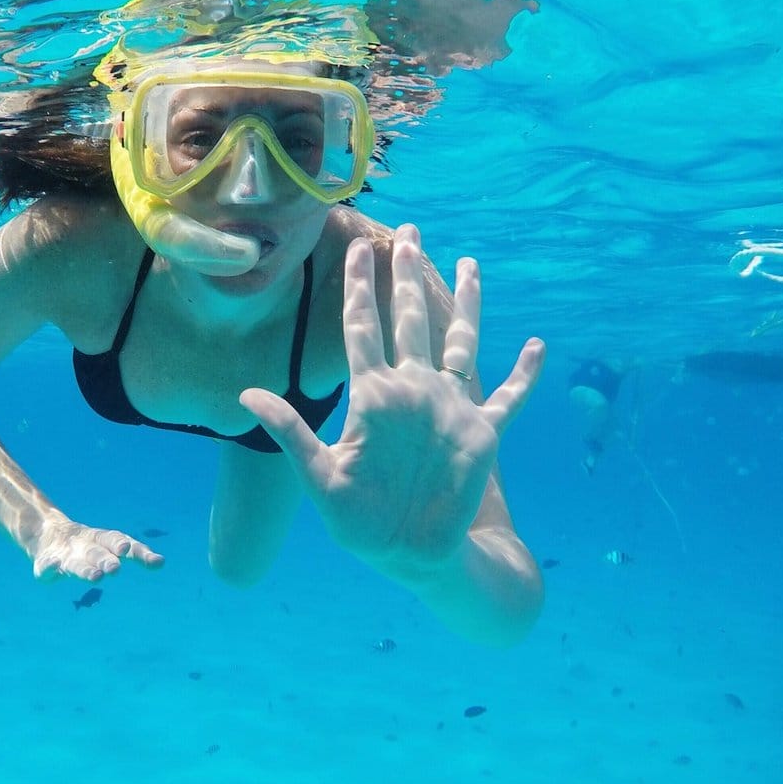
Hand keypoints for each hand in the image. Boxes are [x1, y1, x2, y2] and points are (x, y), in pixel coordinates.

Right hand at [30, 515, 163, 580]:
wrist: (45, 535)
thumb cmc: (88, 546)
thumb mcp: (111, 546)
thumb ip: (137, 553)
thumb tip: (162, 562)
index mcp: (101, 540)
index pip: (121, 542)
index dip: (133, 550)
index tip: (146, 557)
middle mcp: (85, 546)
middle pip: (98, 552)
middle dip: (107, 559)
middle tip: (116, 568)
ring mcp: (65, 555)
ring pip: (76, 563)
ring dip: (87, 569)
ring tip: (97, 576)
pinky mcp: (45, 563)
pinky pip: (48, 566)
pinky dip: (51, 567)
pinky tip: (54, 565)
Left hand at [240, 224, 542, 569]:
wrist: (407, 552)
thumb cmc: (359, 521)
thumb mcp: (319, 477)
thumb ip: (290, 432)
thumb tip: (245, 397)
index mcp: (373, 395)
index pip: (362, 327)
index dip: (357, 286)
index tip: (354, 245)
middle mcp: (412, 390)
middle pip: (410, 319)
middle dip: (408, 275)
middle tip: (408, 231)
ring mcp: (449, 407)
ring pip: (461, 341)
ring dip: (466, 303)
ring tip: (468, 262)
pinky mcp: (481, 433)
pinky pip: (508, 397)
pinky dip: (523, 375)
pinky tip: (537, 347)